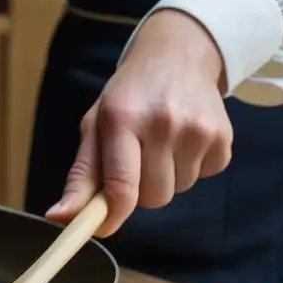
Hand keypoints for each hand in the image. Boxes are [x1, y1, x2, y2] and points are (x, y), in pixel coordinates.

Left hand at [46, 10, 234, 236]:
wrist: (176, 56)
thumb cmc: (128, 98)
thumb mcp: (95, 127)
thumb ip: (80, 177)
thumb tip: (59, 218)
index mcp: (122, 119)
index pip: (121, 187)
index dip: (111, 216)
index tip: (101, 226)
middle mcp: (163, 122)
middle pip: (152, 197)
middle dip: (140, 190)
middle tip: (136, 160)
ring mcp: (198, 128)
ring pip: (177, 190)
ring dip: (166, 178)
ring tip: (161, 144)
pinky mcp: (223, 135)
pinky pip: (203, 177)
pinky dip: (191, 167)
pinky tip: (183, 140)